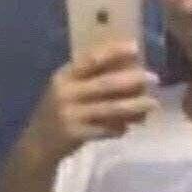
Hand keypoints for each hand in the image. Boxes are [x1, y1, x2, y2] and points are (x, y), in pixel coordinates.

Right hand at [23, 41, 158, 163]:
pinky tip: (130, 127)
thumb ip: (91, 79)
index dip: (114, 51)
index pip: (90, 59)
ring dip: (134, 106)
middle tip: (154, 78)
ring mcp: (70, 114)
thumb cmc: (60, 110)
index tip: (136, 47)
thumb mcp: (68, 89)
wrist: (37, 144)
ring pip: (110, 108)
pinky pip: (106, 130)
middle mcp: (65, 92)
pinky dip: (121, 127)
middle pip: (105, 83)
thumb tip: (130, 69)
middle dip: (132, 80)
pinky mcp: (75, 134)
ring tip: (153, 104)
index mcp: (64, 76)